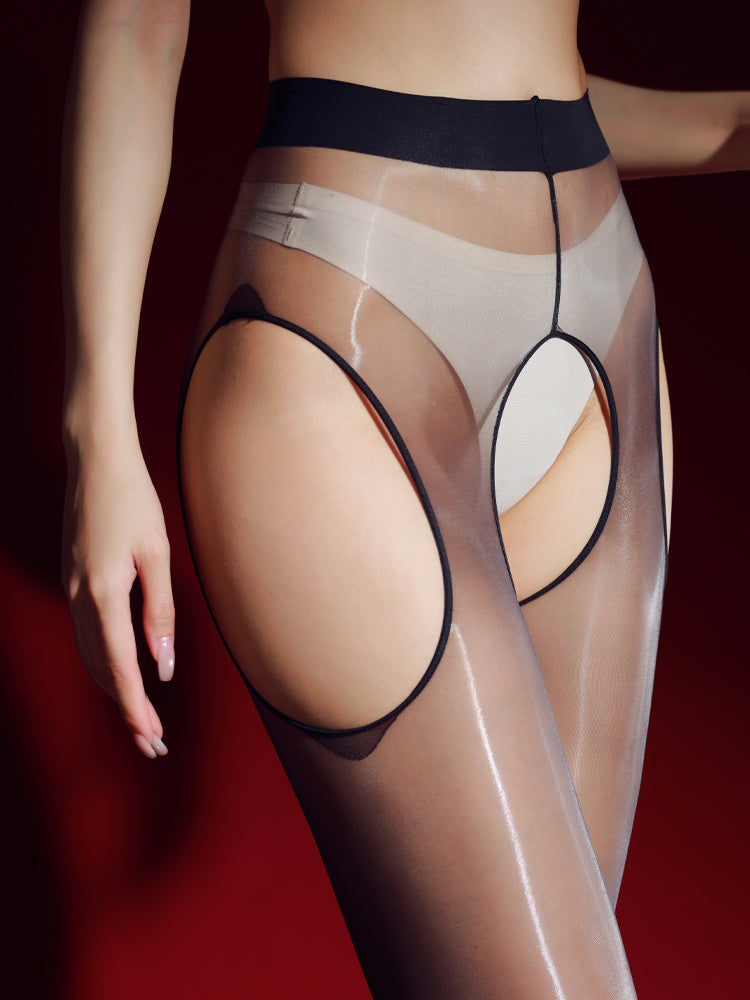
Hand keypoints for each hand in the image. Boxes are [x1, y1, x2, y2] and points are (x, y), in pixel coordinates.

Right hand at [62, 435, 174, 758]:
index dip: (135, 707)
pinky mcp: (73, 580)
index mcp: (102, 593)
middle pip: (100, 670)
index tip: (150, 737)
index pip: (119, 667)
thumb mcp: (157, 554)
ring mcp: (71, 589)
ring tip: (141, 718)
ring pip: (89, 656)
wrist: (96, 461)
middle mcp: (79, 597)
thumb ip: (159, 611)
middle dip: (126, 710)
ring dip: (114, 690)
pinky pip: (86, 634)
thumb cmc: (133, 501)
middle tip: (151, 744)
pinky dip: (102, 663)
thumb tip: (163, 662)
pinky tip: (122, 673)